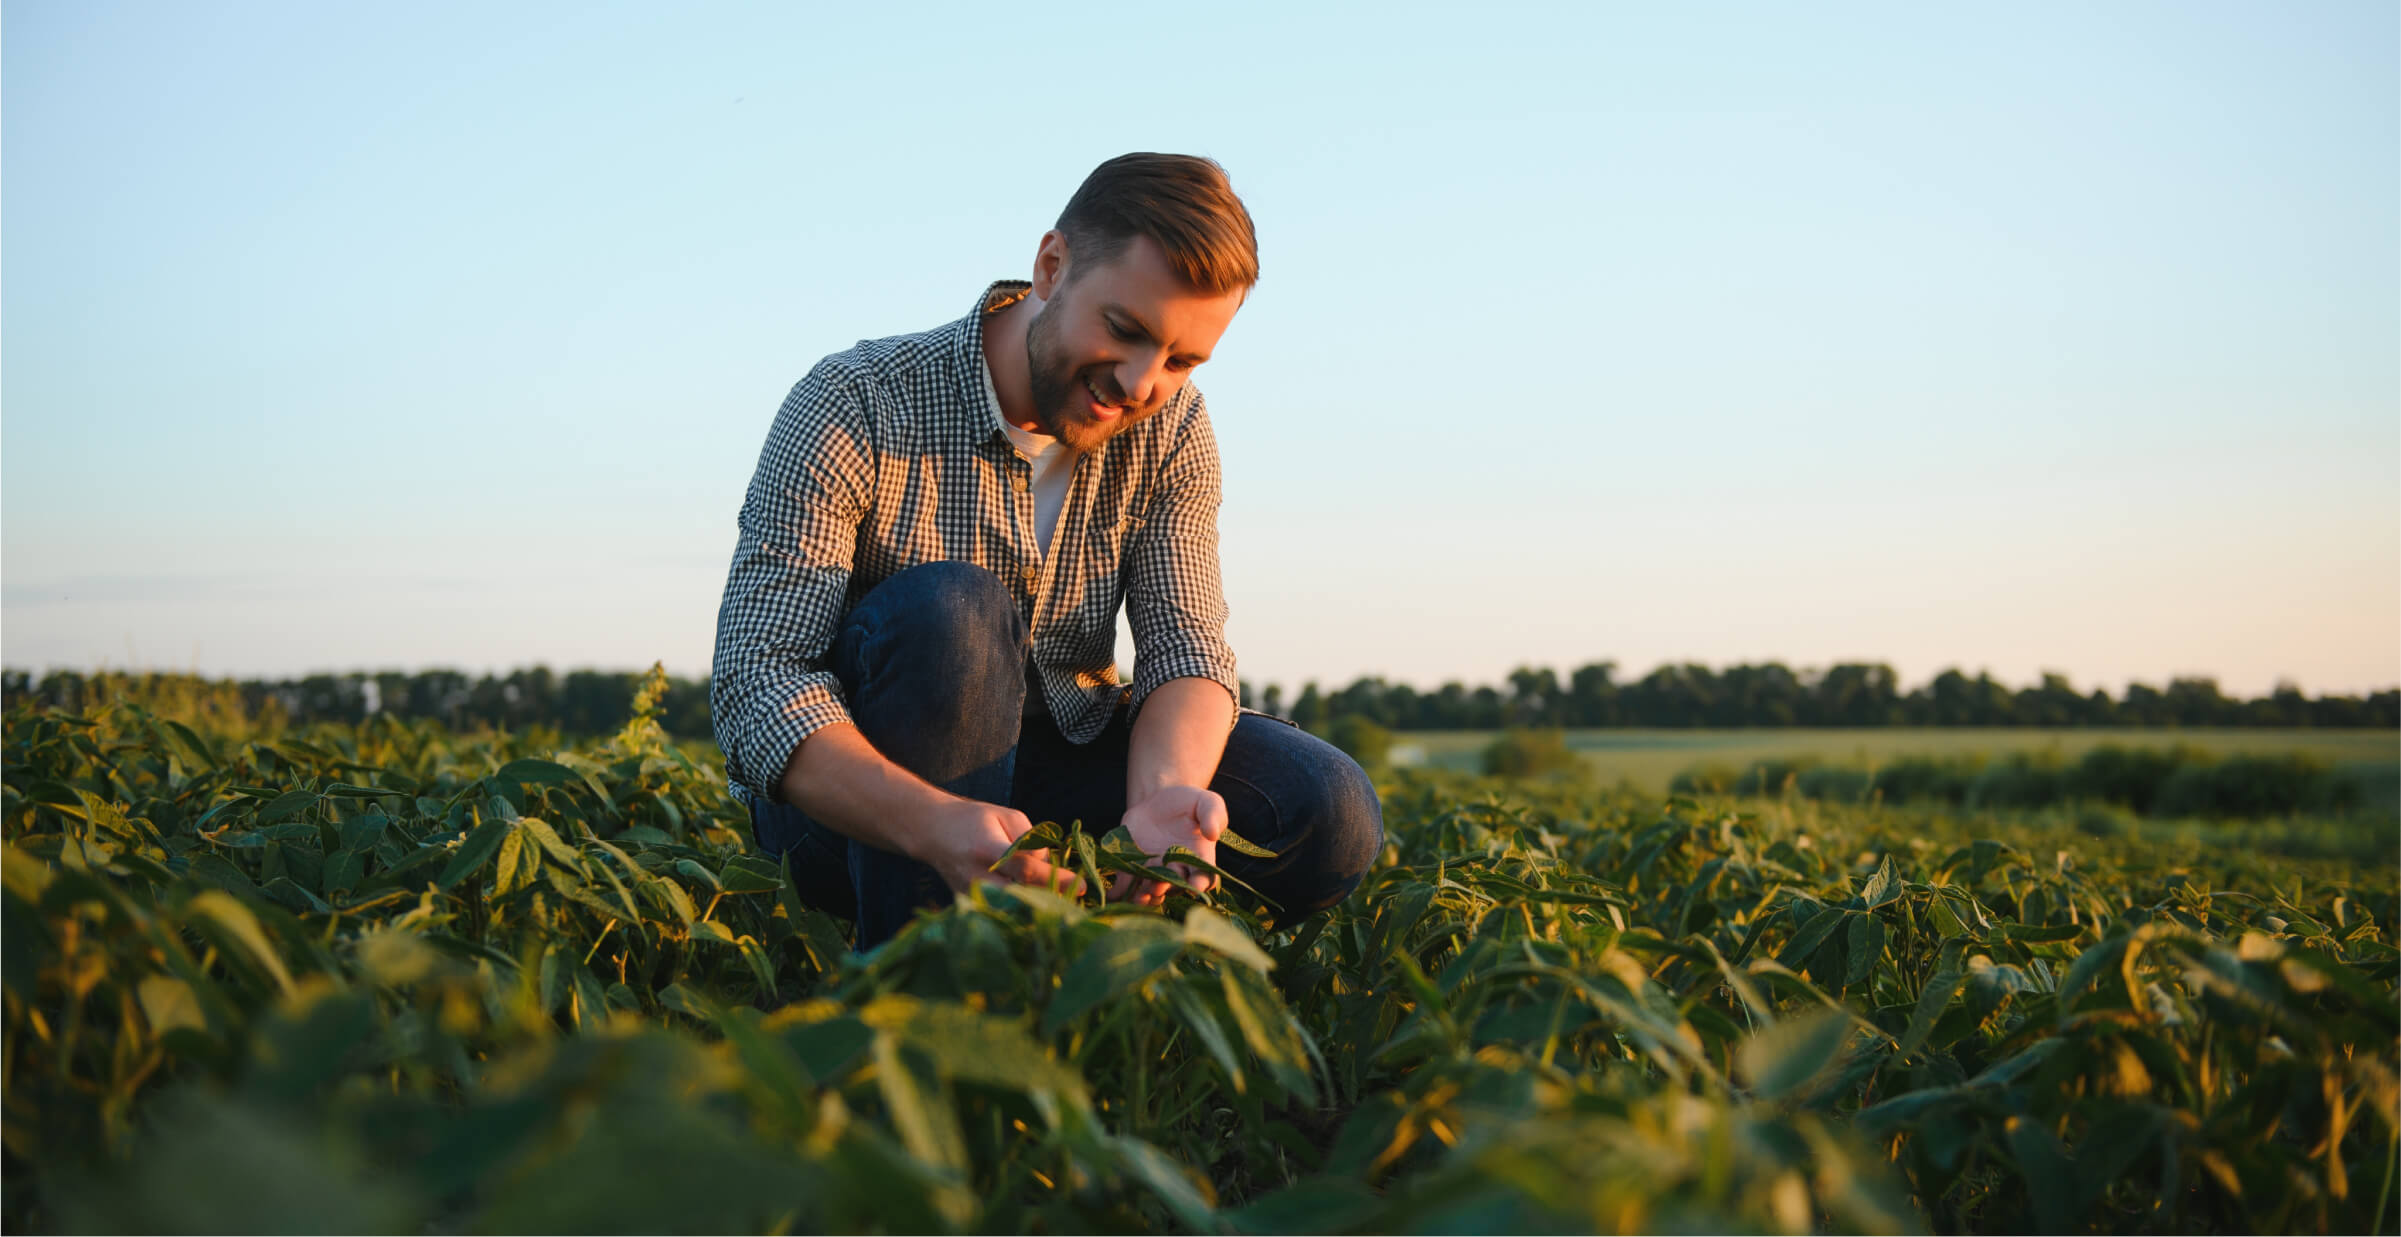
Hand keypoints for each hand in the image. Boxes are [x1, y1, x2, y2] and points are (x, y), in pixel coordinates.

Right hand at [915, 798, 1083, 898]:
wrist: (932, 831)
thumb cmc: (974, 819)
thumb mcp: (1006, 816)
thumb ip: (1032, 840)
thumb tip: (1051, 867)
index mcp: (987, 849)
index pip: (1026, 870)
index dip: (1056, 879)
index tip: (1083, 886)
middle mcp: (978, 877)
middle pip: (1022, 896)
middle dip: (1052, 898)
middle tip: (1077, 897)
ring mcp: (971, 895)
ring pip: (1014, 909)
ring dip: (1039, 906)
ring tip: (1062, 901)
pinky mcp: (970, 905)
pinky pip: (1003, 912)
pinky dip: (1023, 909)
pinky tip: (1040, 903)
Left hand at [1112, 785, 1227, 907]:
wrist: (1159, 801)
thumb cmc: (1189, 803)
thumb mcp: (1207, 802)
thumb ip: (1213, 815)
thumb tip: (1213, 834)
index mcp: (1199, 859)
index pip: (1205, 878)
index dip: (1200, 884)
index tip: (1194, 884)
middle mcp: (1178, 871)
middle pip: (1174, 888)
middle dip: (1166, 889)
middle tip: (1157, 885)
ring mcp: (1154, 873)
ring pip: (1151, 893)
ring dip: (1144, 896)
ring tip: (1139, 894)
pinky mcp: (1133, 869)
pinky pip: (1127, 886)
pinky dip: (1120, 892)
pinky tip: (1114, 894)